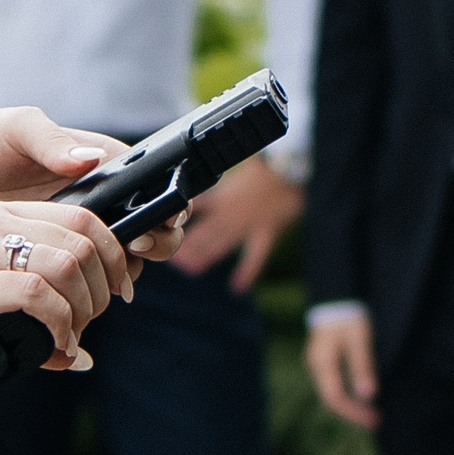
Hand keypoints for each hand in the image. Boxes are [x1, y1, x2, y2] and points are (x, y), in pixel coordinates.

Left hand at [0, 109, 188, 269]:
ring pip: (128, 257)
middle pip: (154, 227)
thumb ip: (50, 140)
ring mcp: (83, 232)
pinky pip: (94, 277)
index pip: (152, 183)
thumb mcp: (16, 128)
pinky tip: (85, 287)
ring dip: (127, 267)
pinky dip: (97, 285)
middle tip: (136, 245)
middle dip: (158, 240)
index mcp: (99, 162)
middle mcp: (100, 200)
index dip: (167, 202)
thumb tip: (87, 159)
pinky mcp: (63, 257)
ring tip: (107, 269)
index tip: (162, 217)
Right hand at [0, 197, 135, 371]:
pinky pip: (38, 297)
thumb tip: (77, 354)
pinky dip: (61, 326)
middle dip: (105, 285)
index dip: (114, 255)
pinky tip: (56, 345)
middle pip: (85, 238)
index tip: (115, 292)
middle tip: (95, 320)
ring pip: (67, 264)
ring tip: (72, 335)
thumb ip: (20, 300)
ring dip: (86, 308)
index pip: (81, 216)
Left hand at [171, 157, 301, 291]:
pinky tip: (237, 288)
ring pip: (221, 244)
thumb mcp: (234, 168)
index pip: (193, 208)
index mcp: (221, 195)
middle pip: (203, 230)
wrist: (291, 171)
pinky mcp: (267, 232)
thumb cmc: (266, 167)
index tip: (162, 227)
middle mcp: (230, 211)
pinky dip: (246, 272)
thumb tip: (193, 166)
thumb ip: (213, 172)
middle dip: (186, 244)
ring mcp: (248, 224)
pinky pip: (255, 256)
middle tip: (169, 258)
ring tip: (189, 269)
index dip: (176, 217)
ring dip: (205, 256)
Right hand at [306, 312, 379, 428]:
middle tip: (376, 422)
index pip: (334, 397)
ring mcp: (316, 363)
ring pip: (330, 393)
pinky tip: (361, 398)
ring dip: (350, 406)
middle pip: (330, 399)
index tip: (374, 420)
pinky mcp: (322, 361)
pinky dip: (347, 396)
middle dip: (353, 413)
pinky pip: (332, 385)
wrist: (335, 298)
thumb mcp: (359, 340)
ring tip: (372, 415)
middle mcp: (315, 366)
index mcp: (322, 362)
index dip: (353, 413)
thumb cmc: (348, 317)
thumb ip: (362, 366)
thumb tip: (368, 395)